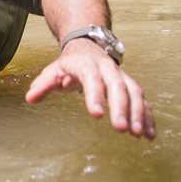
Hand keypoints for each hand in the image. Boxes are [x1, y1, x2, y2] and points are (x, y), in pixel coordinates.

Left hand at [25, 39, 156, 138]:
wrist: (89, 45)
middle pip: (118, 87)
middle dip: (121, 109)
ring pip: (135, 93)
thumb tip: (30, 98)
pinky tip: (150, 135)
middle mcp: (108, 70)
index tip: (97, 115)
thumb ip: (44, 85)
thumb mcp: (54, 70)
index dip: (95, 96)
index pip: (92, 80)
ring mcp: (122, 77)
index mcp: (87, 65)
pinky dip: (148, 117)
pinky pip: (143, 101)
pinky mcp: (132, 87)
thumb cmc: (70, 63)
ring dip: (139, 114)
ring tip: (138, 135)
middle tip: (120, 129)